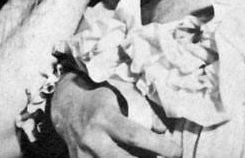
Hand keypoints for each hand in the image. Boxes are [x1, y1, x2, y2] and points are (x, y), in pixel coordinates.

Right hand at [51, 72, 180, 157]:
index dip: (158, 146)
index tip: (177, 152)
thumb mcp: (122, 94)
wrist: (67, 105)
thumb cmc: (101, 96)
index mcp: (104, 117)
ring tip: (152, 156)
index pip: (135, 135)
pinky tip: (134, 155)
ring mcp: (83, 155)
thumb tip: (163, 129)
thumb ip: (143, 109)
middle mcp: (92, 138)